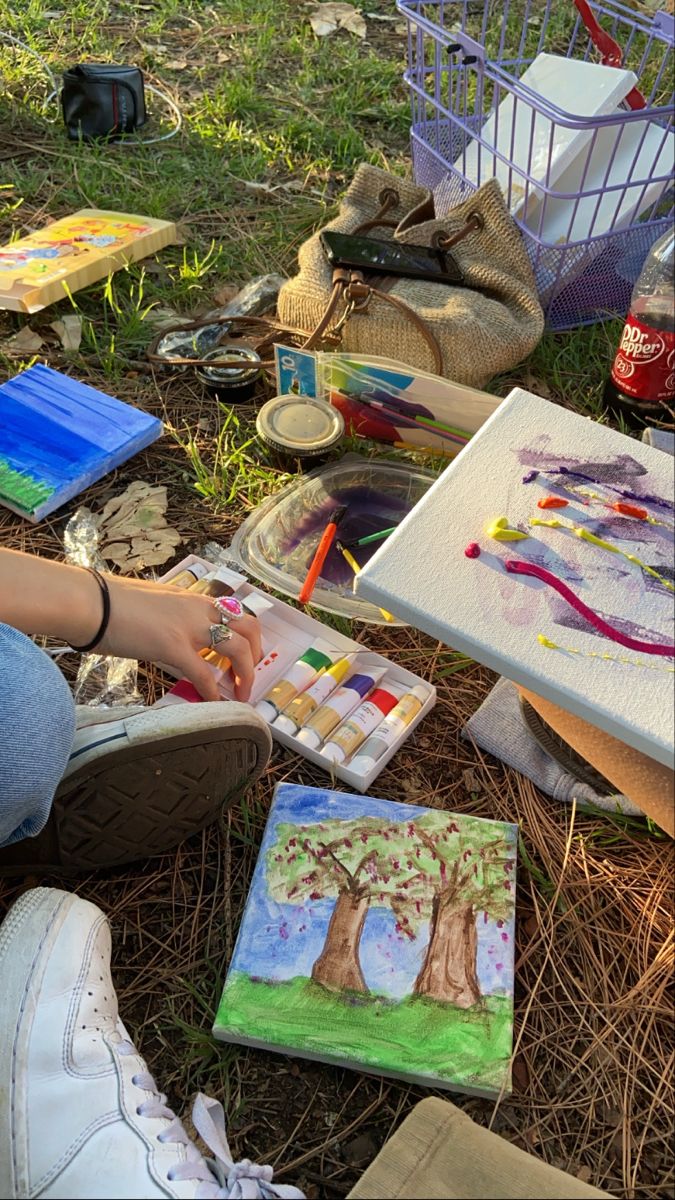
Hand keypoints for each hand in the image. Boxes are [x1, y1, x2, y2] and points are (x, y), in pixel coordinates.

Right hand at [98, 577, 261, 701]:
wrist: (89, 602)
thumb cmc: (110, 603)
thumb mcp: (153, 604)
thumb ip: (171, 619)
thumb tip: (172, 638)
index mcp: (193, 599)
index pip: (234, 613)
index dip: (246, 637)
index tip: (244, 656)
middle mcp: (198, 609)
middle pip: (249, 628)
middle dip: (256, 655)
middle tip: (248, 676)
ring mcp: (189, 627)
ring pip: (238, 649)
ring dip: (245, 675)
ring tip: (240, 694)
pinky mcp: (173, 646)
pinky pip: (204, 674)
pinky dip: (213, 692)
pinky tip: (213, 703)